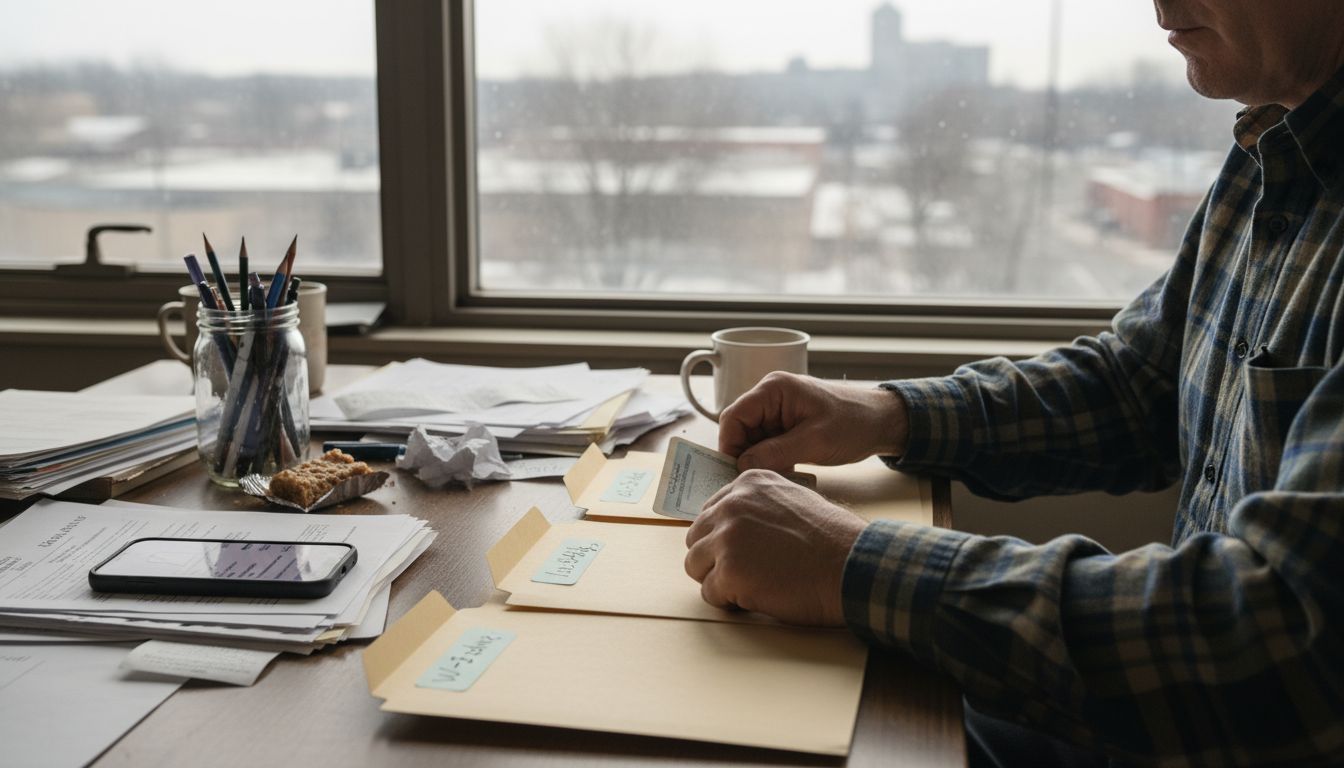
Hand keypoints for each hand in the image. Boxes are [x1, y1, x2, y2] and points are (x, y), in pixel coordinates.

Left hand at [684, 469, 867, 626]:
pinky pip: (709, 593)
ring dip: (719, 580)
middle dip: (715, 559)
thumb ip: (758, 505)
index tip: (744, 552)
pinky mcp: (728, 572)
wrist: (852, 565)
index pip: (709, 512)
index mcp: (747, 483)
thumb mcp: (792, 499)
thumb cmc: (831, 540)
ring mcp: (727, 538)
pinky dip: (730, 601)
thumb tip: (733, 525)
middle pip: (696, 538)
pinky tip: (758, 596)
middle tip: (747, 572)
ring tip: (753, 584)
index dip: (724, 538)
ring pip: (695, 565)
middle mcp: (731, 505)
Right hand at [718, 371, 909, 472]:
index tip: (734, 472)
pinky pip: (768, 443)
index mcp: (774, 389)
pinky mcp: (787, 423)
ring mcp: (779, 409)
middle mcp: (771, 395)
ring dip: (760, 459)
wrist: (884, 422)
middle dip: (746, 455)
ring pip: (753, 439)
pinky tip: (787, 471)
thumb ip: (774, 453)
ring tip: (778, 475)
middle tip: (758, 478)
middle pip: (740, 429)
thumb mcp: (814, 442)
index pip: (733, 416)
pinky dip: (772, 459)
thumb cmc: (854, 423)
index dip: (729, 446)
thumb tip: (741, 466)